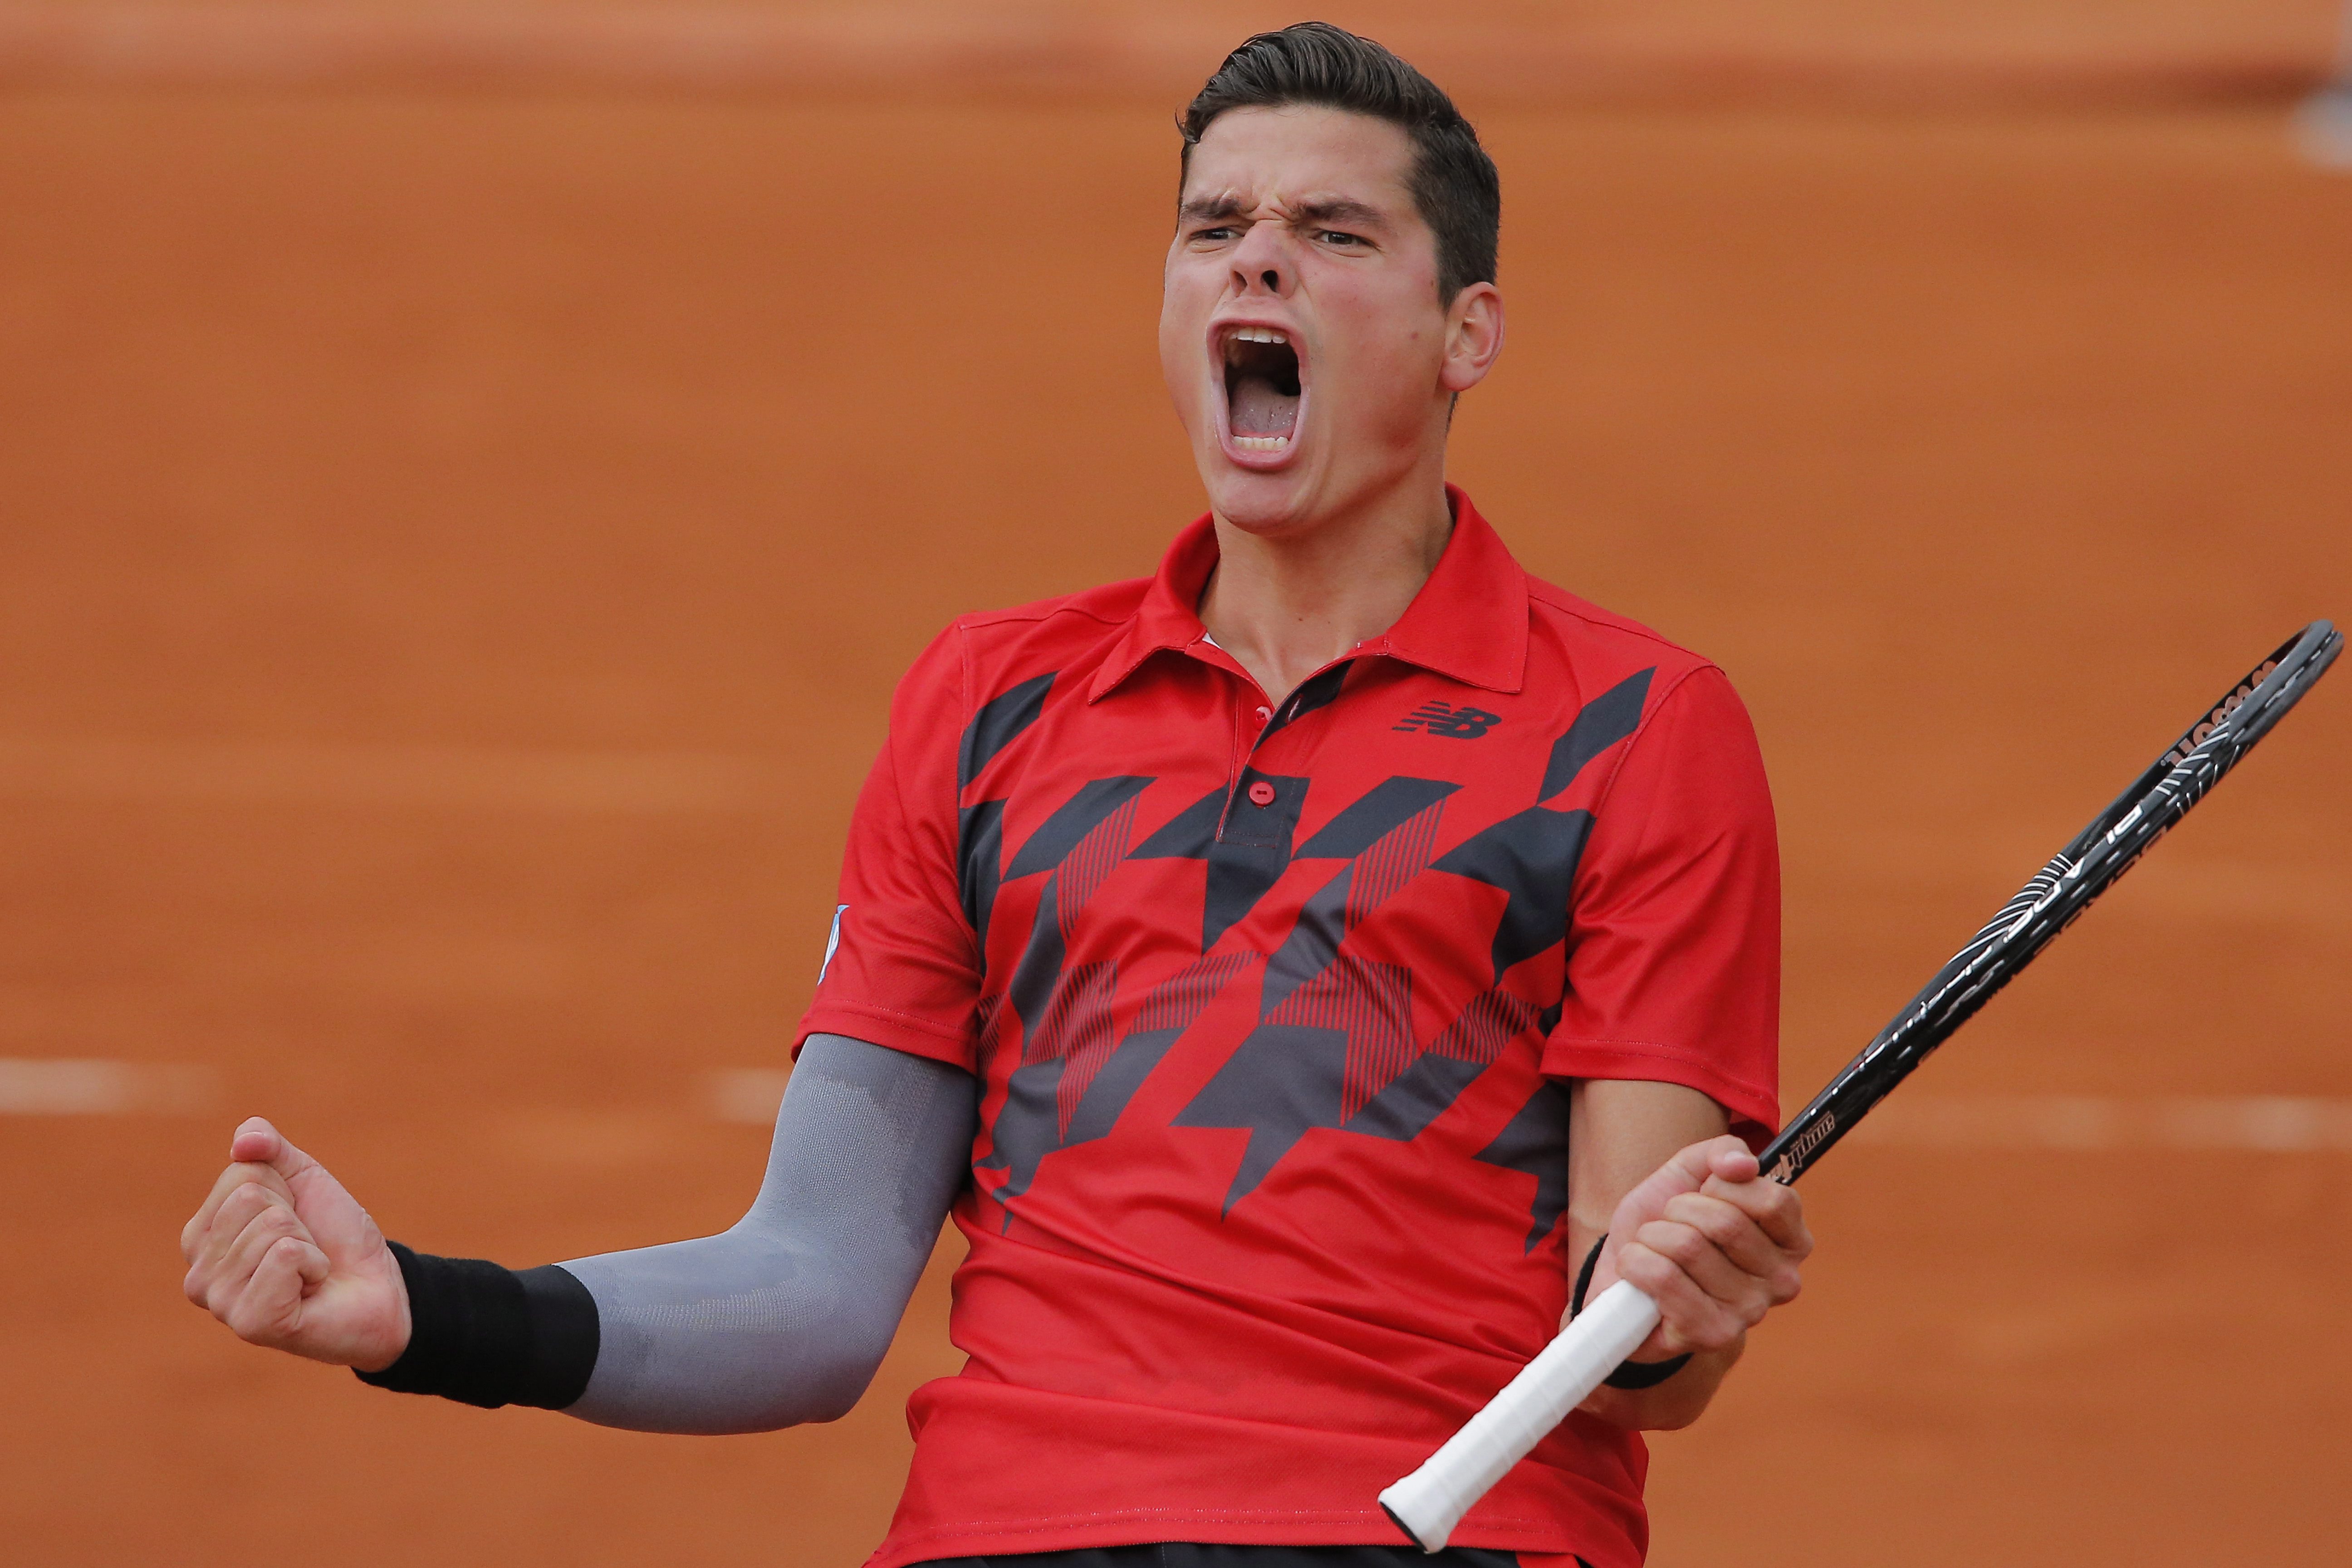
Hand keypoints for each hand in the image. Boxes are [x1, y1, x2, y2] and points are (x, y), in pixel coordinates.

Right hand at [180, 1117, 410, 1370]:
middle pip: (250, 1199)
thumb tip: (244, 1140)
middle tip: (306, 1248)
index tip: (295, 1219)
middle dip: (295, 1217)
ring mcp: (222, 1304)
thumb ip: (268, 1146)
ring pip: (271, 1227)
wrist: (377, 1284)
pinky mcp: (252, 1323)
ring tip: (309, 1270)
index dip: (283, 1189)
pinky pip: (285, 1256)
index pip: (240, 1177)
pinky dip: (314, 1263)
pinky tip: (312, 1289)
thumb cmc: (333, 1236)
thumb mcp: (302, 1178)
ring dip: (308, 1243)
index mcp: (200, 1238)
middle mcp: (199, 1276)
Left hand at [1586, 1134, 1809, 1362]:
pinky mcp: (1710, 1334)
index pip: (1774, 1199)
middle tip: (1671, 1224)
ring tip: (1655, 1250)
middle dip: (1679, 1210)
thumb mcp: (1689, 1173)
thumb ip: (1721, 1153)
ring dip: (1653, 1237)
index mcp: (1791, 1240)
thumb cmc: (1667, 1226)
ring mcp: (1749, 1313)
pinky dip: (1636, 1262)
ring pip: (1687, 1246)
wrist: (1624, 1276)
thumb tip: (1743, 1164)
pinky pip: (1661, 1276)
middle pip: (1724, 1221)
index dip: (1724, 1186)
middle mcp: (1782, 1281)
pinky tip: (1639, 1275)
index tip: (1705, 1192)